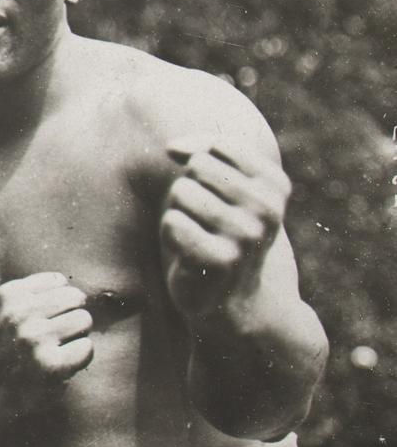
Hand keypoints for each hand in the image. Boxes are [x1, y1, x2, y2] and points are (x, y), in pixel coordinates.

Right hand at [0, 272, 93, 407]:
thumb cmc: (0, 348)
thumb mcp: (0, 309)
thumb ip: (28, 290)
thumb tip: (64, 282)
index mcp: (8, 295)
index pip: (59, 281)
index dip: (58, 301)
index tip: (43, 318)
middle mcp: (20, 314)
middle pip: (75, 298)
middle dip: (70, 315)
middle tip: (54, 336)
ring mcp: (35, 339)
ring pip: (84, 320)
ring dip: (76, 336)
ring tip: (56, 349)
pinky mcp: (51, 365)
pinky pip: (87, 348)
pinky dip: (79, 358)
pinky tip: (60, 365)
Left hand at [161, 135, 290, 322]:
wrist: (234, 300)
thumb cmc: (221, 231)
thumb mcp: (222, 185)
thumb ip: (201, 150)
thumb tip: (173, 147)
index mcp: (275, 186)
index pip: (219, 145)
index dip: (200, 162)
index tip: (211, 192)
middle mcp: (267, 209)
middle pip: (198, 167)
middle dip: (190, 189)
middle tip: (205, 221)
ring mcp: (246, 236)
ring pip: (182, 192)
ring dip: (179, 212)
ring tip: (199, 236)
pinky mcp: (221, 260)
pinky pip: (172, 222)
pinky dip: (171, 236)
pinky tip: (188, 254)